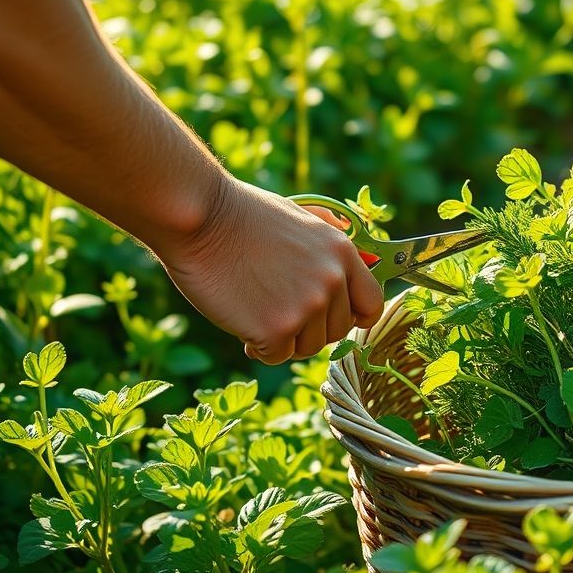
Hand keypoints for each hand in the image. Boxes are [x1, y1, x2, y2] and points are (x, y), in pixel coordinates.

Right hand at [155, 177, 383, 364]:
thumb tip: (367, 257)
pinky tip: (241, 319)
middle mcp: (332, 280)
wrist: (200, 217)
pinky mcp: (276, 329)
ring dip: (284, 338)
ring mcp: (307, 306)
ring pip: (308, 347)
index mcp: (343, 252)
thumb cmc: (244, 215)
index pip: (372, 304)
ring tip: (256, 308)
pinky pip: (276, 356)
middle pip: (338, 331)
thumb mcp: (302, 218)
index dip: (353, 317)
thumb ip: (332, 244)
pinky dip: (258, 346)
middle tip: (277, 309)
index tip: (331, 318)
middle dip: (311, 328)